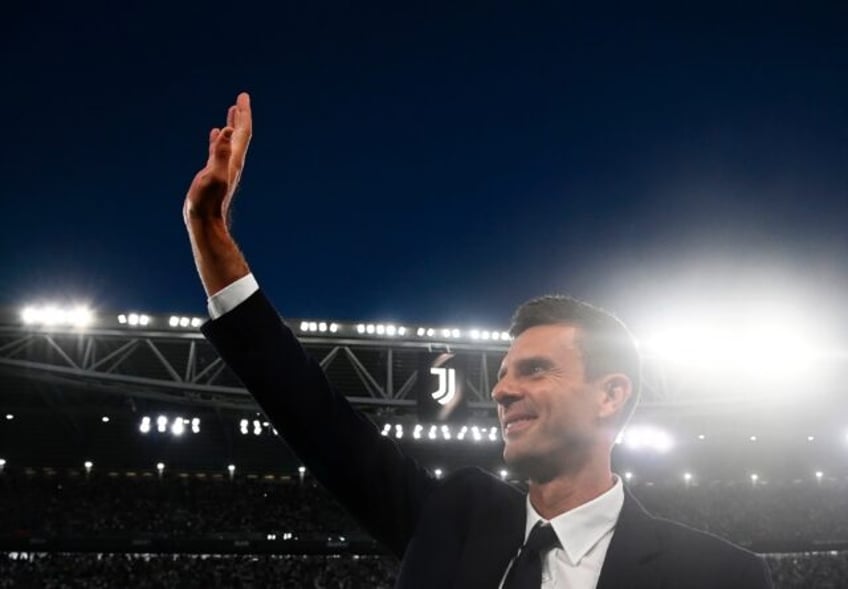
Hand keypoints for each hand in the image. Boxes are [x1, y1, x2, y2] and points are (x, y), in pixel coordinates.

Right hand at [184, 92, 252, 224]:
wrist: (204, 221)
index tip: (243, 97)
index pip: (242, 132)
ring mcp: (223, 167)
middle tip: (241, 98)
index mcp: (233, 159)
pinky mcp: (213, 173)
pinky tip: (215, 134)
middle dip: (241, 116)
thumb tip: (228, 131)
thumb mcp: (213, 174)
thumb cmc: (207, 201)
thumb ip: (220, 153)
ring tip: (232, 112)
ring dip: (232, 125)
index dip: (243, 114)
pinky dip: (218, 139)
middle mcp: (231, 162)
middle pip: (240, 134)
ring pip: (230, 141)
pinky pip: (218, 150)